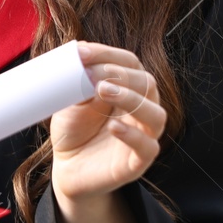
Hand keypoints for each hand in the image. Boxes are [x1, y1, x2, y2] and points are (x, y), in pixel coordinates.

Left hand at [49, 42, 166, 206]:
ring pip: (156, 114)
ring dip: (131, 99)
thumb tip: (82, 59)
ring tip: (104, 92)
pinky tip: (114, 127)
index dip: (108, 54)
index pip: (130, 63)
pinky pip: (148, 147)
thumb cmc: (73, 130)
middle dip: (121, 75)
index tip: (81, 52)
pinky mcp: (138, 162)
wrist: (67, 169)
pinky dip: (133, 135)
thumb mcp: (71, 102)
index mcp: (128, 89)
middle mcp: (141, 109)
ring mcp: (143, 136)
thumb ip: (80, 84)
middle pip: (148, 84)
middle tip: (94, 75)